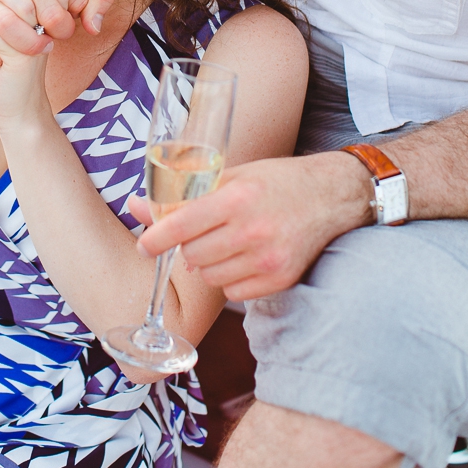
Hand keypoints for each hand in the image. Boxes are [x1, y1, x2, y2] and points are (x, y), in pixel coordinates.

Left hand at [130, 153, 372, 299]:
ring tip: (226, 241)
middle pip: (192, 254)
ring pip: (209, 276)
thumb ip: (183, 192)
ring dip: (207, 262)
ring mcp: (268, 259)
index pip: (182, 224)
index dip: (156, 238)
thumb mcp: (231, 175)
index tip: (143, 246)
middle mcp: (252, 231)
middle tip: (202, 230)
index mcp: (237, 198)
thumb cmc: (276, 181)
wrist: (330, 197)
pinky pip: (233, 292)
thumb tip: (136, 205)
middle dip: (188, 244)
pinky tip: (243, 256)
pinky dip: (229, 278)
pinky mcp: (281, 280)